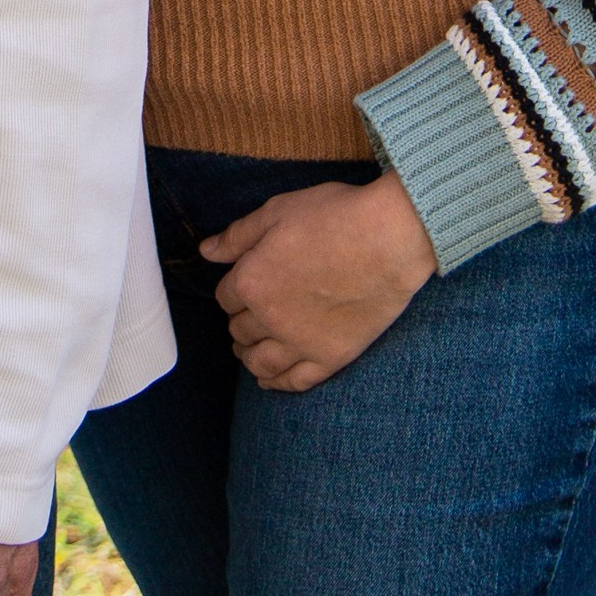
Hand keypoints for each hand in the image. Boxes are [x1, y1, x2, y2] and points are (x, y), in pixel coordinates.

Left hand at [201, 173, 436, 393]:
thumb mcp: (278, 212)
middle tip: (248, 315)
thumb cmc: (334, 216)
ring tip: (248, 351)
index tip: (245, 283)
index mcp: (251, 281)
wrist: (389, 237)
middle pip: (240, 330)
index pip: (225, 297)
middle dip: (240, 320)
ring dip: (249, 356)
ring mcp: (300, 342)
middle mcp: (269, 318)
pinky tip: (269, 379)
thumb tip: (205, 251)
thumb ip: (238, 236)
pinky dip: (277, 383)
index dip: (233, 289)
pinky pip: (295, 381)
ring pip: (260, 361)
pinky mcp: (331, 357)